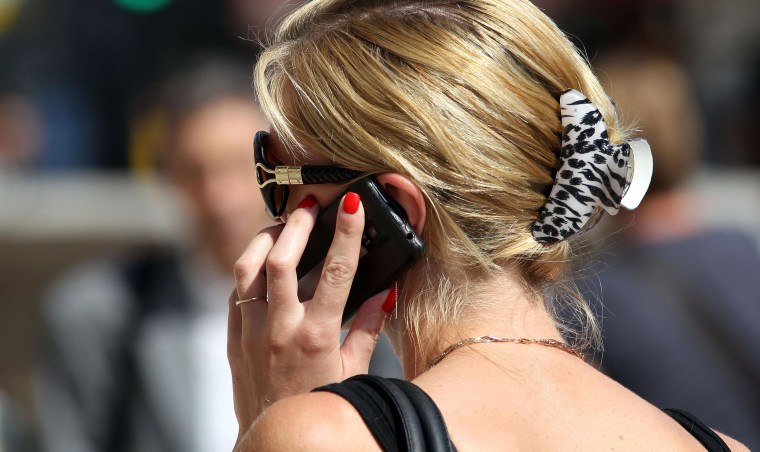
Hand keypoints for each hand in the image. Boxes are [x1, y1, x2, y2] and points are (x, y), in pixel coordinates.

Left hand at [227, 193, 392, 442]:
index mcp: (317, 335)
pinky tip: (265, 260)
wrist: (271, 437)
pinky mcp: (234, 336)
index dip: (347, 232)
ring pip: (248, 267)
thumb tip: (386, 293)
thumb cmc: (318, 404)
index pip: (337, 271)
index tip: (352, 204)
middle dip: (298, 223)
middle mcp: (280, 328)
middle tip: (310, 204)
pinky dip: (251, 268)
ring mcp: (252, 331)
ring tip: (282, 225)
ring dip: (266, 238)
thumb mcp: (352, 371)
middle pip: (282, 257)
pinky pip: (236, 290)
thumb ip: (368, 329)